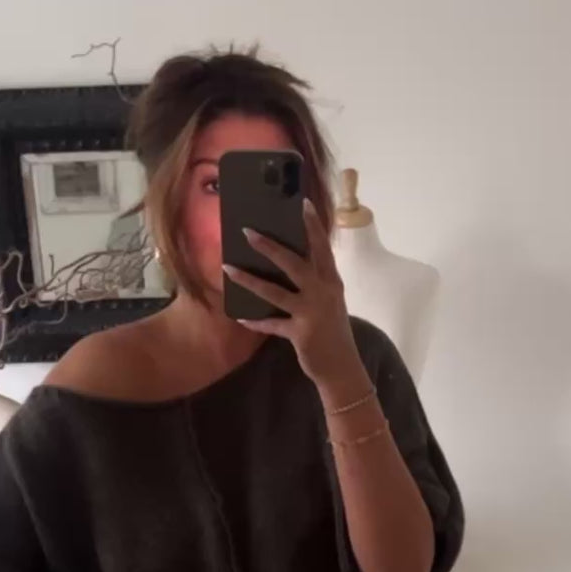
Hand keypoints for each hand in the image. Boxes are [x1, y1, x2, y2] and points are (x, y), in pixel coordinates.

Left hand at [223, 200, 363, 386]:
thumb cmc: (333, 332)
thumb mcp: (330, 302)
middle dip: (270, 247)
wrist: (342, 368)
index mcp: (331, 282)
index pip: (322, 248)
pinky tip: (240, 318)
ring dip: (250, 280)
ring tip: (228, 268)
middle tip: (248, 232)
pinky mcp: (300, 333)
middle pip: (294, 264)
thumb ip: (315, 283)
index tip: (303, 203)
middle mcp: (323, 293)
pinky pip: (272, 325)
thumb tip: (290, 264)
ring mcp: (311, 313)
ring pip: (276, 292)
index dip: (313, 226)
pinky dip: (256, 323)